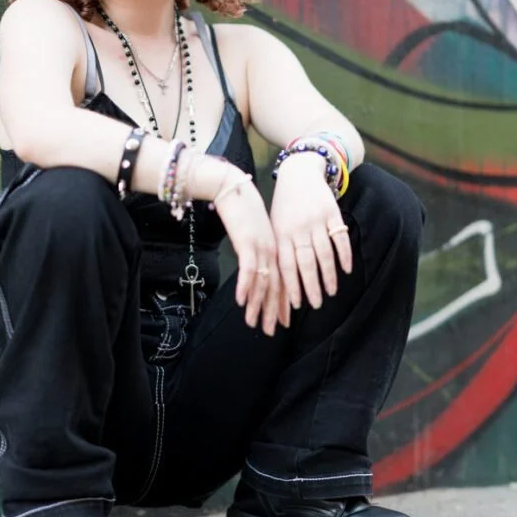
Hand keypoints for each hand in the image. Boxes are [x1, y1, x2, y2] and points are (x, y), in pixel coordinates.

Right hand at [211, 171, 282, 335]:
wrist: (233, 186)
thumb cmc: (242, 208)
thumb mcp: (253, 233)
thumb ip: (255, 251)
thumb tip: (253, 269)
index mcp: (276, 249)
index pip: (281, 281)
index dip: (281, 303)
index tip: (282, 321)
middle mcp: (272, 251)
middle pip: (275, 286)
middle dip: (272, 310)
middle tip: (271, 330)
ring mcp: (261, 247)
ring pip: (263, 282)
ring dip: (258, 305)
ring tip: (254, 323)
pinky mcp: (248, 242)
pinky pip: (248, 269)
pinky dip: (244, 286)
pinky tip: (241, 301)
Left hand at [270, 153, 351, 309]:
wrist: (298, 173)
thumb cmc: (284, 206)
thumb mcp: (275, 226)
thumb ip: (279, 250)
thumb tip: (276, 281)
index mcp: (282, 234)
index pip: (286, 265)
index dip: (291, 286)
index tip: (296, 305)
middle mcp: (298, 228)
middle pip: (306, 263)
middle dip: (311, 286)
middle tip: (316, 305)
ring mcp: (316, 220)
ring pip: (324, 253)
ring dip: (328, 275)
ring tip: (331, 292)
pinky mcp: (332, 212)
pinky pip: (339, 237)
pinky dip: (344, 255)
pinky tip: (347, 270)